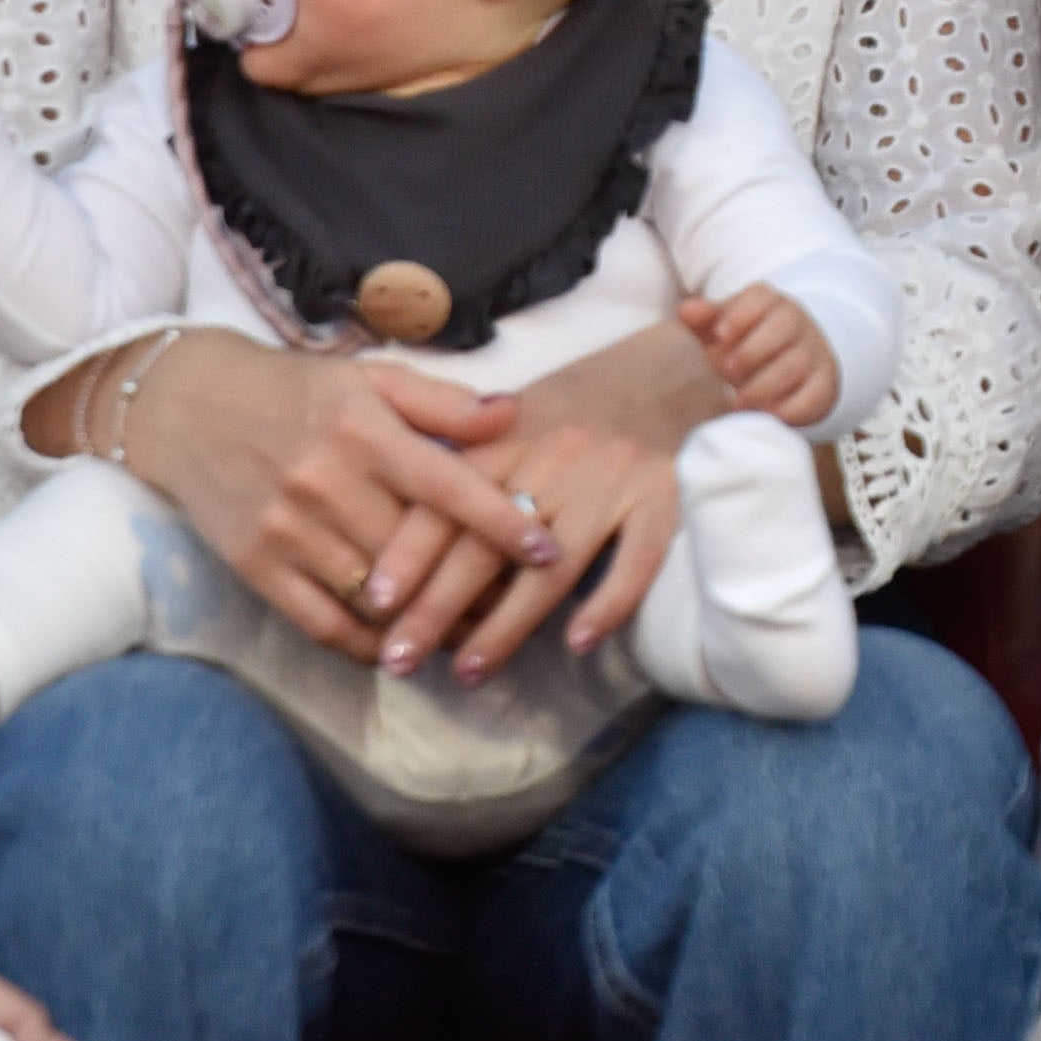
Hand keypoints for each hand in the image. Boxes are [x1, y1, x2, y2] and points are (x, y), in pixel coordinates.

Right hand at [86, 332, 554, 662]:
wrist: (188, 406)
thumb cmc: (297, 391)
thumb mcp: (370, 378)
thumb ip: (443, 402)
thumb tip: (515, 414)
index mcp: (360, 429)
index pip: (444, 485)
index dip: (501, 521)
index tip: (551, 550)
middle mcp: (324, 482)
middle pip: (414, 553)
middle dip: (476, 584)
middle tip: (530, 605)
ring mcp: (286, 531)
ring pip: (375, 596)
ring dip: (430, 623)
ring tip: (480, 635)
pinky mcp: (256, 567)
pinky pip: (323, 623)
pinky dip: (368, 645)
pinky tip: (404, 650)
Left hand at [358, 323, 742, 687]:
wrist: (669, 369)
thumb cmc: (573, 408)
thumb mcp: (504, 418)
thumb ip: (455, 462)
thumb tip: (390, 528)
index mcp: (503, 440)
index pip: (444, 504)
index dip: (406, 556)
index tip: (372, 605)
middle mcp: (551, 459)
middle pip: (484, 545)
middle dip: (436, 607)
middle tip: (399, 662)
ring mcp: (608, 480)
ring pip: (550, 565)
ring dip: (506, 624)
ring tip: (469, 671)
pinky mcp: (661, 496)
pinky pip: (637, 557)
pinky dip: (610, 601)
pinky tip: (579, 643)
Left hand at [681, 286, 838, 428]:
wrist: (792, 359)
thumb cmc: (746, 341)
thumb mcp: (725, 326)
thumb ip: (705, 318)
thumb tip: (687, 312)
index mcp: (771, 302)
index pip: (761, 298)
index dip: (740, 315)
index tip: (720, 334)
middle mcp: (797, 323)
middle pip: (784, 326)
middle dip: (752, 351)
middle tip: (727, 371)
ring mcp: (814, 354)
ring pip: (796, 364)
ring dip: (764, 385)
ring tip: (738, 400)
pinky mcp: (823, 385)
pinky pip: (814, 395)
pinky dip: (789, 408)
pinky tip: (764, 415)